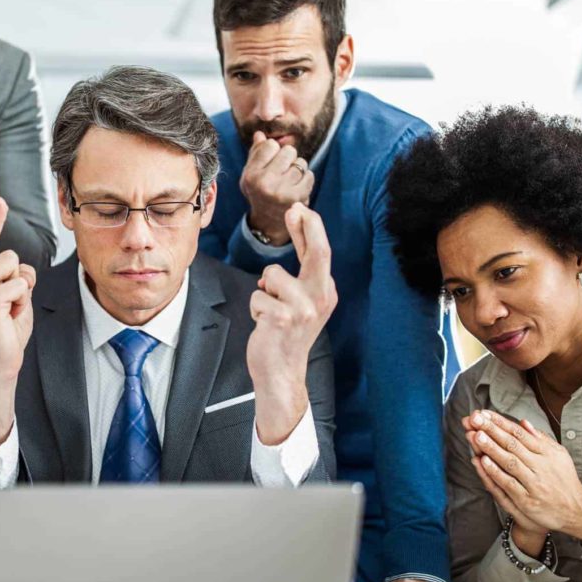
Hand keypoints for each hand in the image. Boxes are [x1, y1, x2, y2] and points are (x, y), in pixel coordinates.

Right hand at [240, 131, 314, 245]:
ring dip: (298, 168)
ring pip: (301, 163)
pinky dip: (306, 178)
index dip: (273, 150)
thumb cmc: (259, 191)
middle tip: (282, 170)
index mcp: (251, 175)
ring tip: (289, 180)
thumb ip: (256, 153)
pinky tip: (297, 187)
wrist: (268, 222)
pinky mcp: (298, 198)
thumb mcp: (251, 173)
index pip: (270, 145)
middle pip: (288, 151)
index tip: (270, 161)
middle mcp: (265, 184)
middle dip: (288, 157)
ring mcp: (282, 192)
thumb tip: (260, 133)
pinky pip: (310, 175)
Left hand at [246, 203, 336, 443]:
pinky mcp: (284, 318)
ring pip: (271, 275)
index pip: (321, 253)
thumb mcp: (301, 303)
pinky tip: (265, 325)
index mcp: (326, 292)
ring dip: (263, 291)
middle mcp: (321, 298)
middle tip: (295, 208)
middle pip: (318, 252)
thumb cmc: (286, 336)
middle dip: (307, 227)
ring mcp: (304, 309)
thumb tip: (295, 240)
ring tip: (270, 312)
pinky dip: (255, 308)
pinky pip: (258, 296)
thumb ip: (298, 274)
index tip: (299, 208)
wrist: (282, 373)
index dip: (310, 228)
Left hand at [466, 410, 581, 548]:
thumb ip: (541, 439)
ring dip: (491, 448)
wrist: (577, 512)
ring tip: (476, 435)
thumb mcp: (559, 456)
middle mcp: (541, 466)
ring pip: (509, 463)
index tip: (484, 413)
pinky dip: (495, 472)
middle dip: (492, 430)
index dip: (501, 422)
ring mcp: (534, 484)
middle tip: (475, 418)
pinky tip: (483, 461)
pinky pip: (509, 484)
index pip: (520, 434)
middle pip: (513, 445)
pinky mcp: (527, 501)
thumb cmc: (565, 480)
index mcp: (547, 453)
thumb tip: (523, 422)